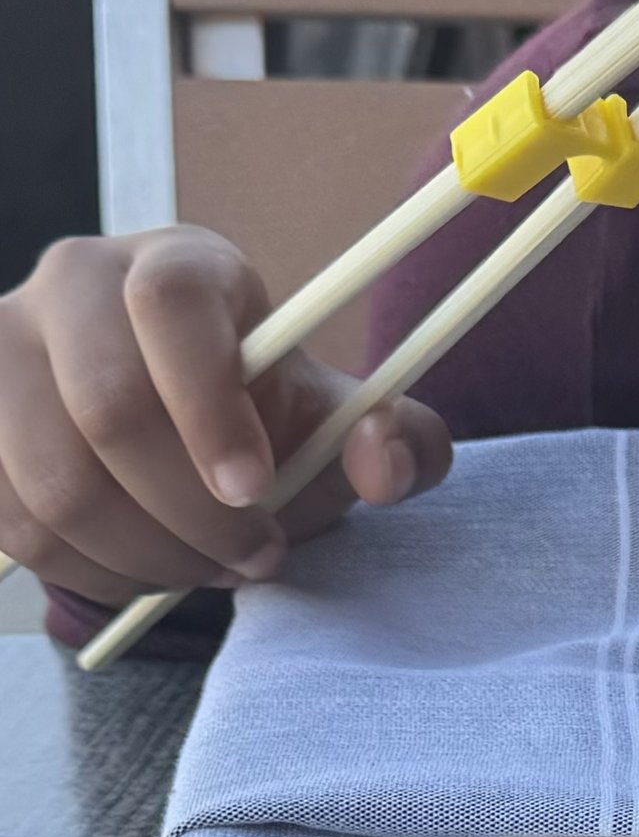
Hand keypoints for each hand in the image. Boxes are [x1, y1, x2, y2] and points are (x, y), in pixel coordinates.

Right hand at [0, 226, 448, 606]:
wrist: (181, 440)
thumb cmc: (263, 424)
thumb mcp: (342, 428)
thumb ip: (400, 442)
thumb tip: (382, 456)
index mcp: (176, 263)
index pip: (172, 302)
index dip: (210, 405)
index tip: (253, 490)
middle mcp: (75, 283)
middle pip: (106, 405)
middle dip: (187, 512)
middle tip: (248, 557)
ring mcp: (5, 347)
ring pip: (52, 479)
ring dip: (140, 555)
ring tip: (203, 571)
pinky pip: (11, 520)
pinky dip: (84, 570)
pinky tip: (140, 574)